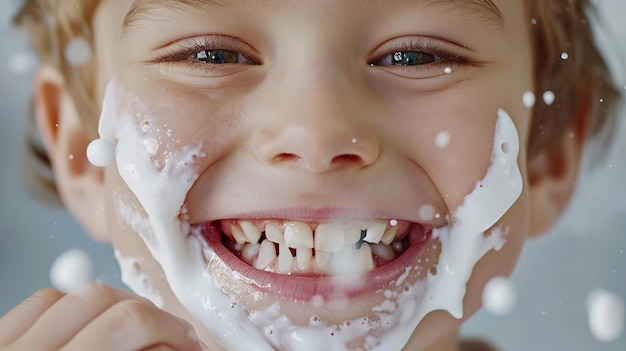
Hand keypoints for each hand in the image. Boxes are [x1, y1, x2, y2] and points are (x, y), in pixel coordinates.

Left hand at [0, 283, 204, 350]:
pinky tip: (94, 321)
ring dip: (126, 306)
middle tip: (181, 340)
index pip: (139, 343)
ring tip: (142, 326)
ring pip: (87, 296)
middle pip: (122, 314)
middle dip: (164, 323)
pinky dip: (77, 304)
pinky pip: (44, 300)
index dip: (175, 345)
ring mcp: (12, 350)